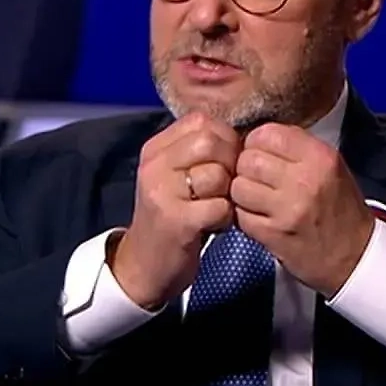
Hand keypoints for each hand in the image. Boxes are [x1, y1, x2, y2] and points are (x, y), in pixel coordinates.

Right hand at [111, 112, 239, 309]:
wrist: (144, 265)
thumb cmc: (171, 215)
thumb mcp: (173, 175)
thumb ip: (198, 150)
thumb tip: (241, 135)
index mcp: (155, 149)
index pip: (200, 121)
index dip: (224, 138)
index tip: (226, 160)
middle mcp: (154, 166)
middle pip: (210, 142)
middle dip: (230, 162)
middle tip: (227, 185)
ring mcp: (163, 193)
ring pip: (217, 174)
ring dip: (228, 193)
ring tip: (217, 206)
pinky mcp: (176, 221)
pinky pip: (220, 206)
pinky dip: (226, 217)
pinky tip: (215, 224)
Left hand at [230, 124, 375, 297]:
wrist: (354, 256)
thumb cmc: (341, 210)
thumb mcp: (332, 167)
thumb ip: (298, 146)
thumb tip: (260, 136)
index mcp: (320, 158)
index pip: (267, 133)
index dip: (257, 142)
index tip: (260, 152)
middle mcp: (304, 180)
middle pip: (248, 159)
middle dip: (246, 168)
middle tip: (257, 178)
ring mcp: (287, 209)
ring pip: (238, 186)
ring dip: (242, 193)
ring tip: (257, 199)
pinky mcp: (274, 234)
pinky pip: (240, 215)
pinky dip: (245, 217)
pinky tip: (259, 218)